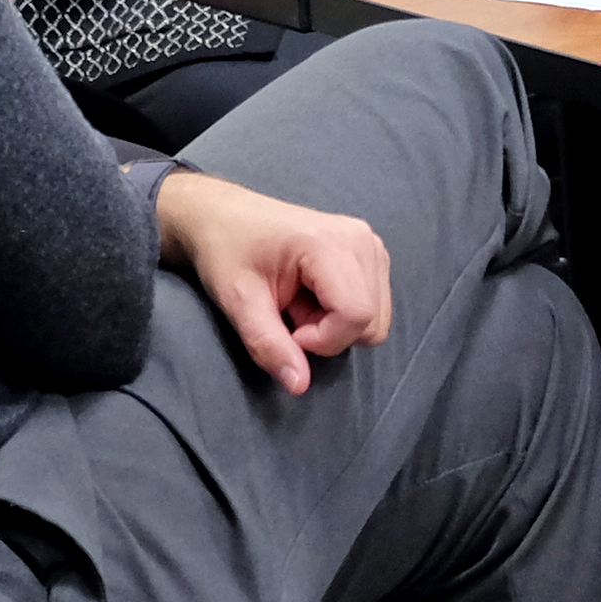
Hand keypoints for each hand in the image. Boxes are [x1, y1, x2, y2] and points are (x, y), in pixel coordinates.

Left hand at [153, 170, 388, 392]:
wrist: (223, 215)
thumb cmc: (226, 251)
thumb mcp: (238, 301)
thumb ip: (269, 345)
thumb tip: (298, 385)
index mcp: (329, 243)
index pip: (357, 315)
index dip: (324, 339)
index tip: (288, 330)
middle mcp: (360, 239)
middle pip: (373, 322)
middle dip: (330, 334)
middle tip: (290, 313)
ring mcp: (370, 243)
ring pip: (377, 318)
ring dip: (336, 325)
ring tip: (299, 301)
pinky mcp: (371, 252)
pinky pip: (374, 304)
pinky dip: (343, 313)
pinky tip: (312, 294)